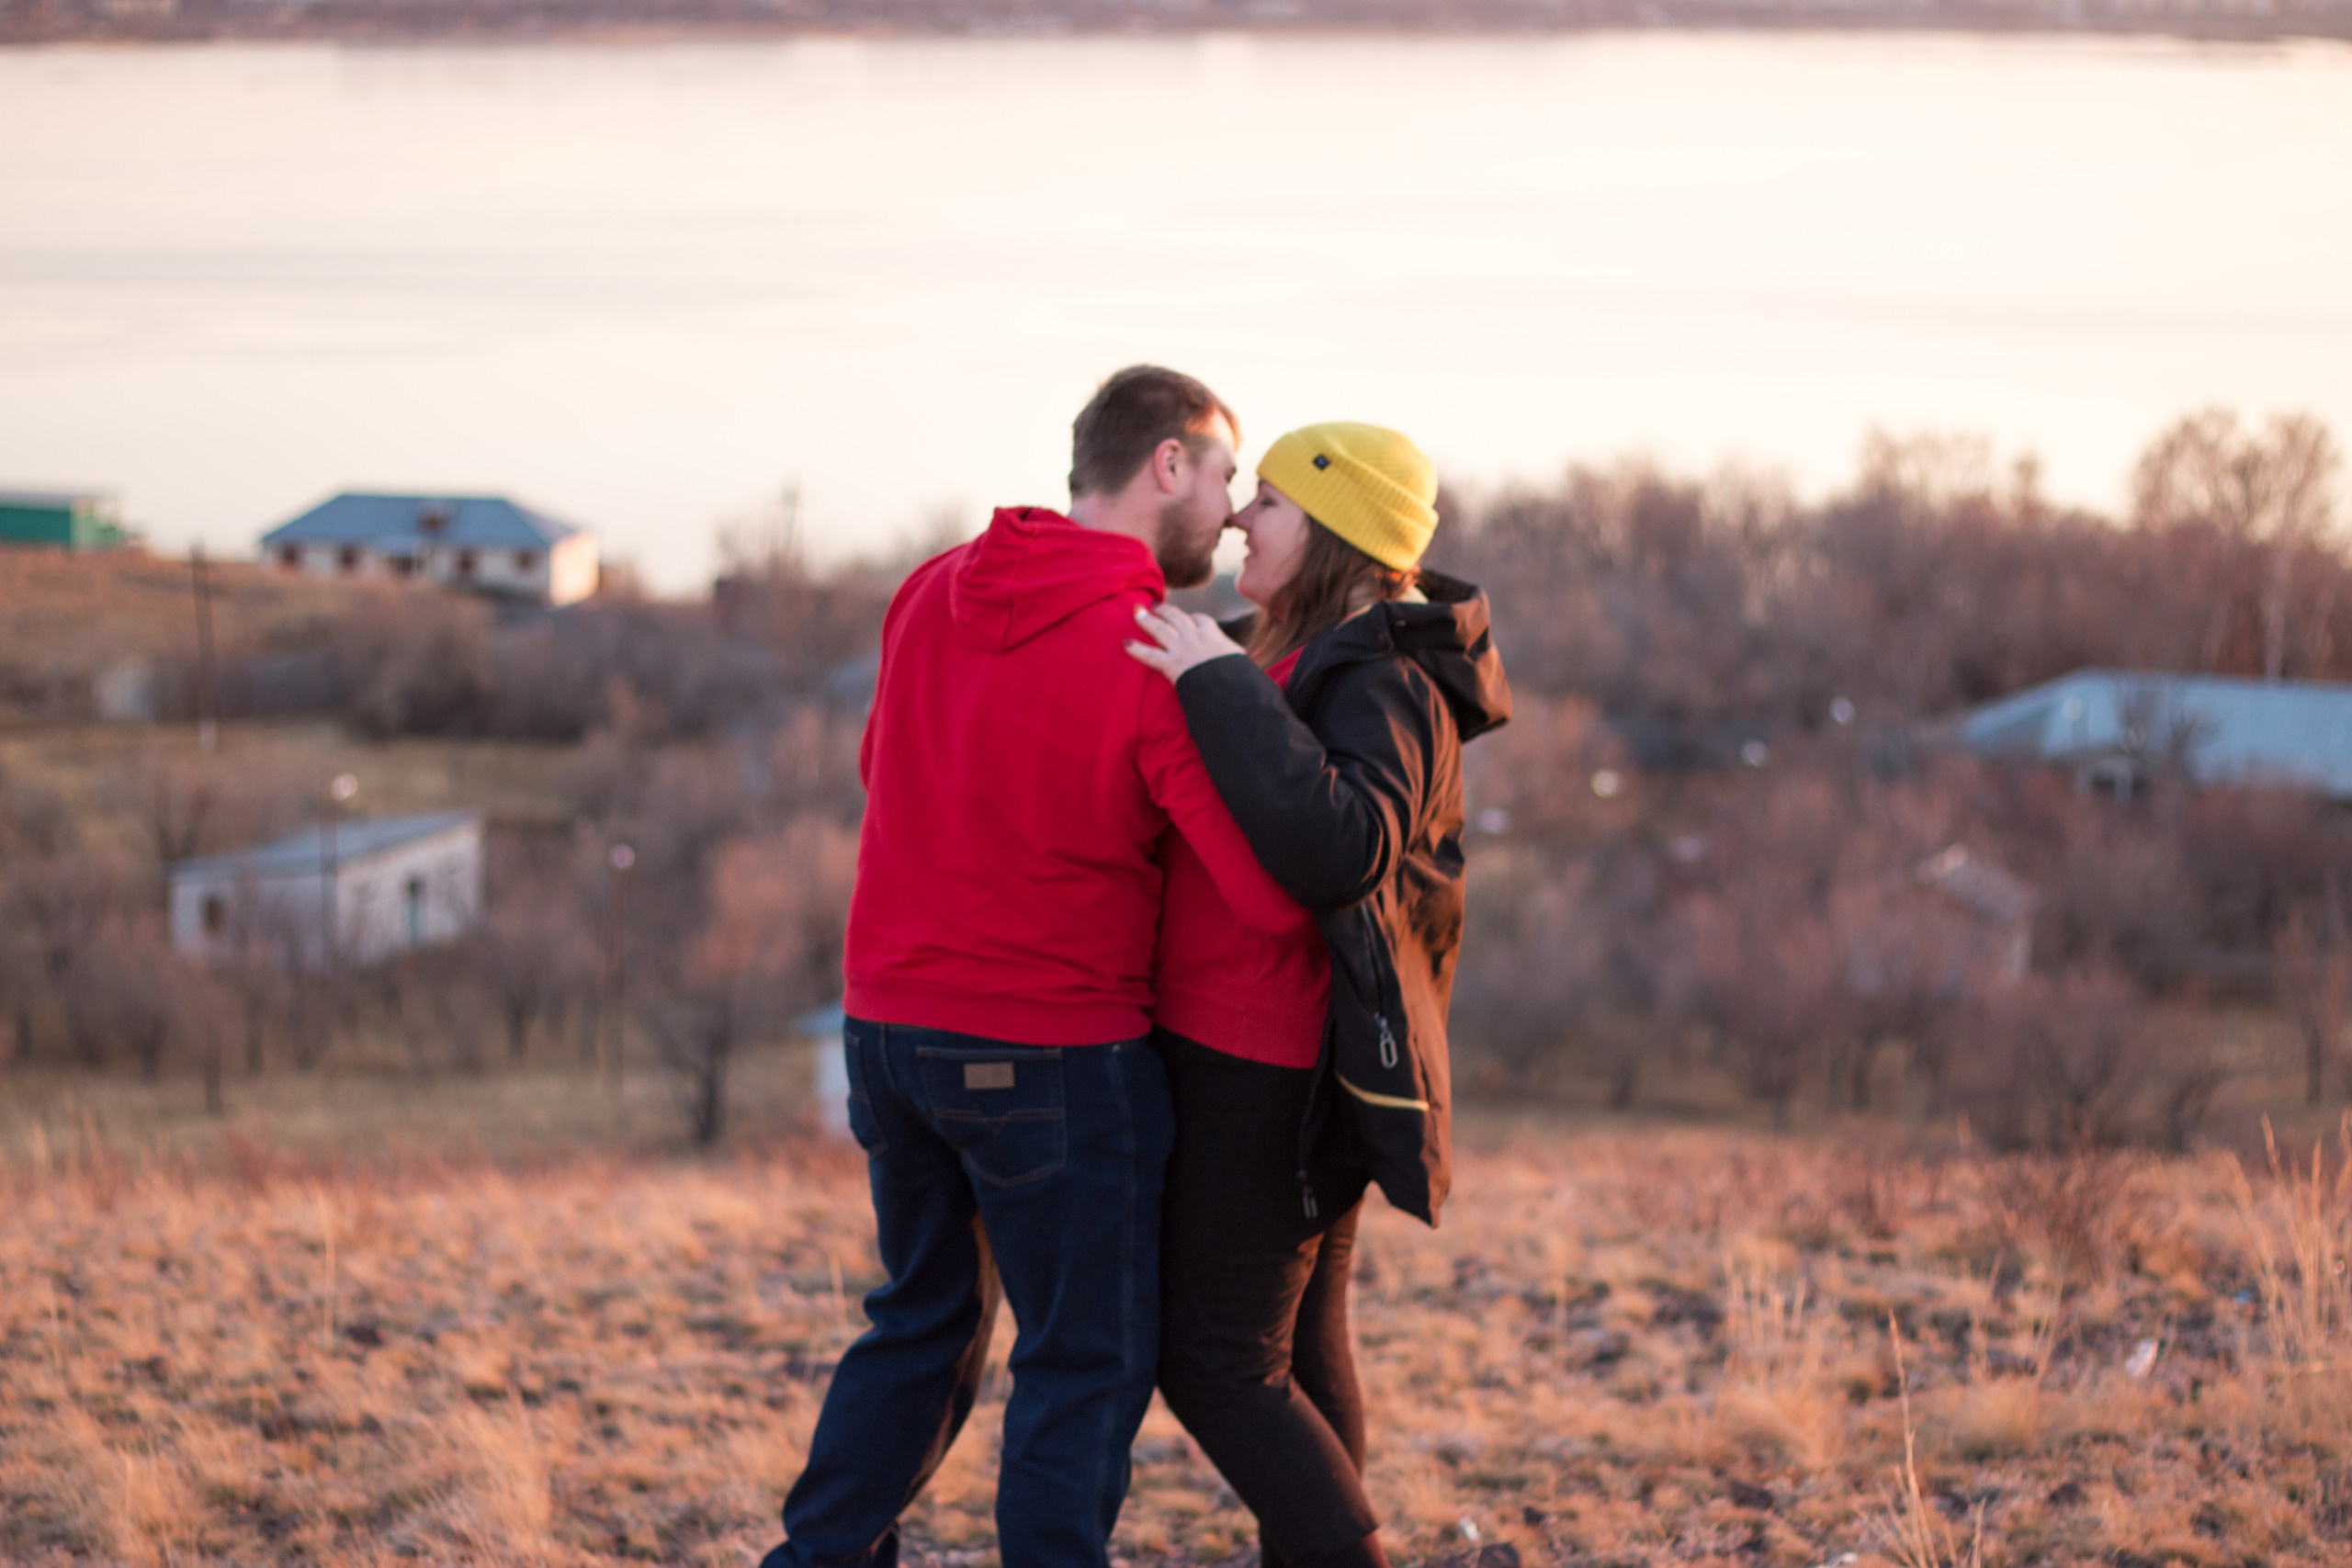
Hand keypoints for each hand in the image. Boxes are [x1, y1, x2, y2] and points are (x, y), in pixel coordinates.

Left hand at [1124, 601, 1245, 683]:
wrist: (1230, 686)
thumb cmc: (1240, 676)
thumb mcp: (1240, 661)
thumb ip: (1234, 656)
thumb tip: (1239, 660)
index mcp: (1213, 634)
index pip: (1201, 620)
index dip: (1193, 618)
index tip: (1189, 618)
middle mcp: (1195, 637)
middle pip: (1177, 618)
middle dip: (1166, 610)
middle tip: (1155, 605)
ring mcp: (1181, 649)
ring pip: (1161, 629)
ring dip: (1147, 618)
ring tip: (1136, 610)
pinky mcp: (1172, 664)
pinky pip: (1149, 655)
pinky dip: (1136, 649)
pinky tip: (1124, 643)